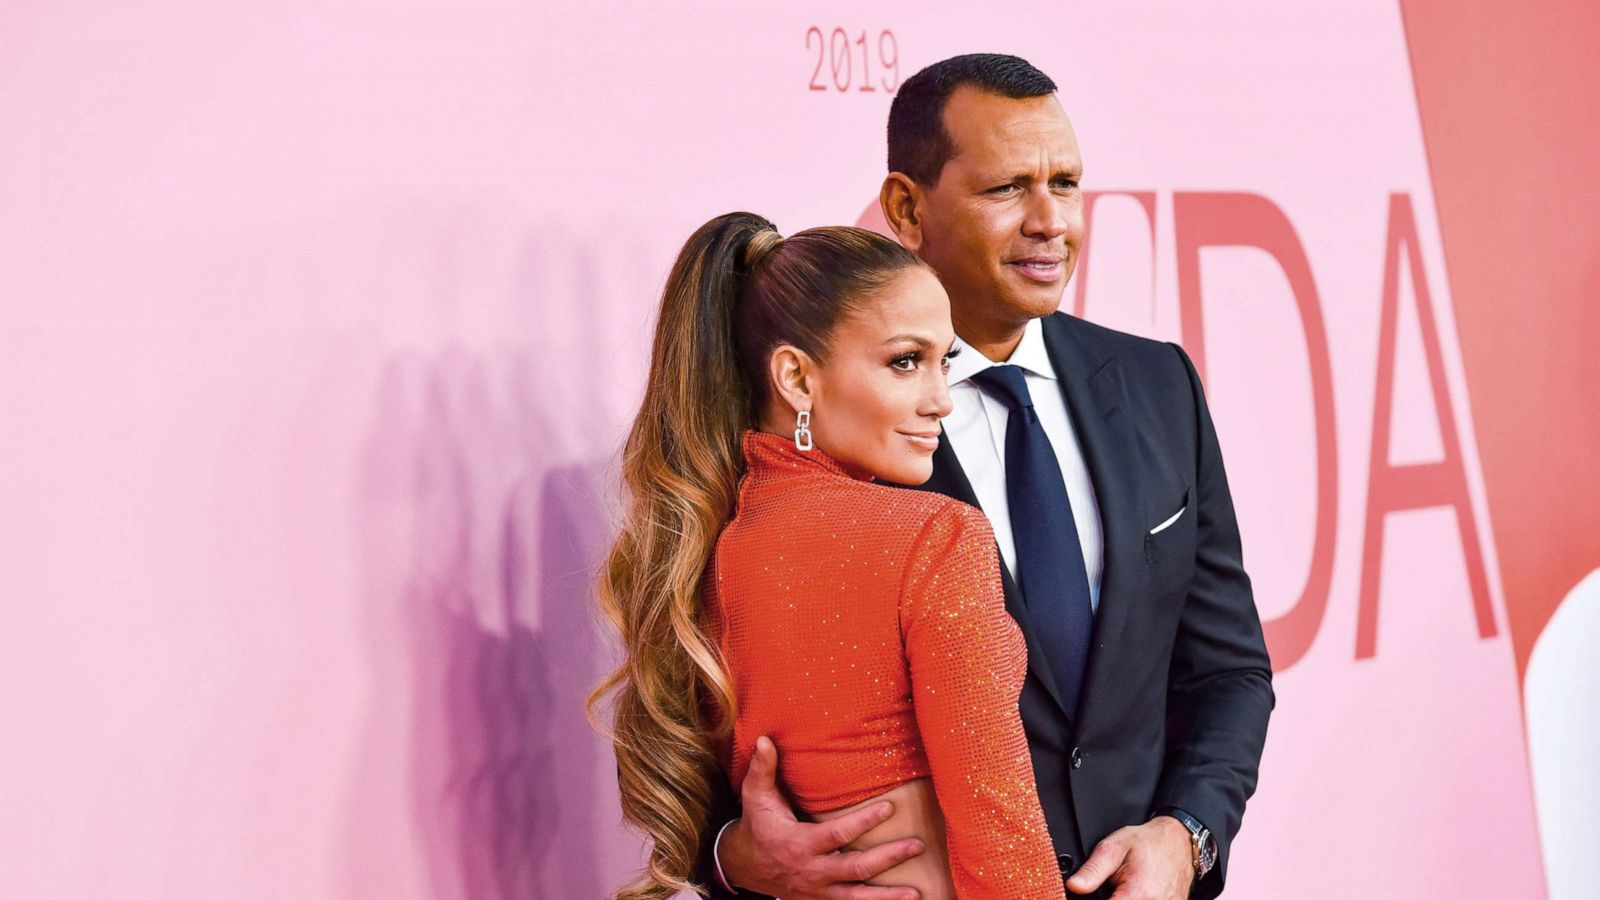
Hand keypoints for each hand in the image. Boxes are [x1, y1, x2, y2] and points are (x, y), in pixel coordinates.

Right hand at [718, 736, 925, 898]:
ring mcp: (819, 890)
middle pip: (856, 868)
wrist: (744, 866)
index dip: (865, 822)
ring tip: (916, 893)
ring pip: (857, 897)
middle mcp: (813, 871)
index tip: (890, 807)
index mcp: (800, 844)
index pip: (839, 834)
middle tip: (917, 845)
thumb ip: (763, 768)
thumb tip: (766, 739)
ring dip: (887, 896)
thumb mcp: (755, 796)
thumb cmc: (757, 824)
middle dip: (889, 858)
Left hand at [1065, 816, 1192, 899]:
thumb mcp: (1113, 847)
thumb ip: (1093, 870)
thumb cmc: (1147, 843)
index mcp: (1137, 893)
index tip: (1098, 893)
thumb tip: (1074, 886)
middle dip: (1110, 899)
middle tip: (1112, 889)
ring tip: (1124, 890)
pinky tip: (1135, 893)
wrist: (1178, 841)